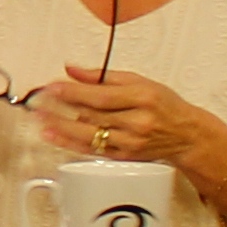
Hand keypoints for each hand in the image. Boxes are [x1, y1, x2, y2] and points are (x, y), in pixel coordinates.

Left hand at [44, 67, 215, 180]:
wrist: (187, 135)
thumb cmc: (165, 105)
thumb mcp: (140, 81)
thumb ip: (104, 76)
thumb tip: (73, 70)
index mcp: (142, 98)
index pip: (101, 96)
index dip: (74, 91)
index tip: (53, 86)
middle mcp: (137, 122)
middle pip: (93, 115)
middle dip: (62, 107)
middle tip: (39, 101)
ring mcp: (130, 143)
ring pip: (90, 135)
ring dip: (61, 127)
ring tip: (40, 119)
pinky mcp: (124, 157)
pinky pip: (93, 150)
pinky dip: (70, 143)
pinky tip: (54, 136)